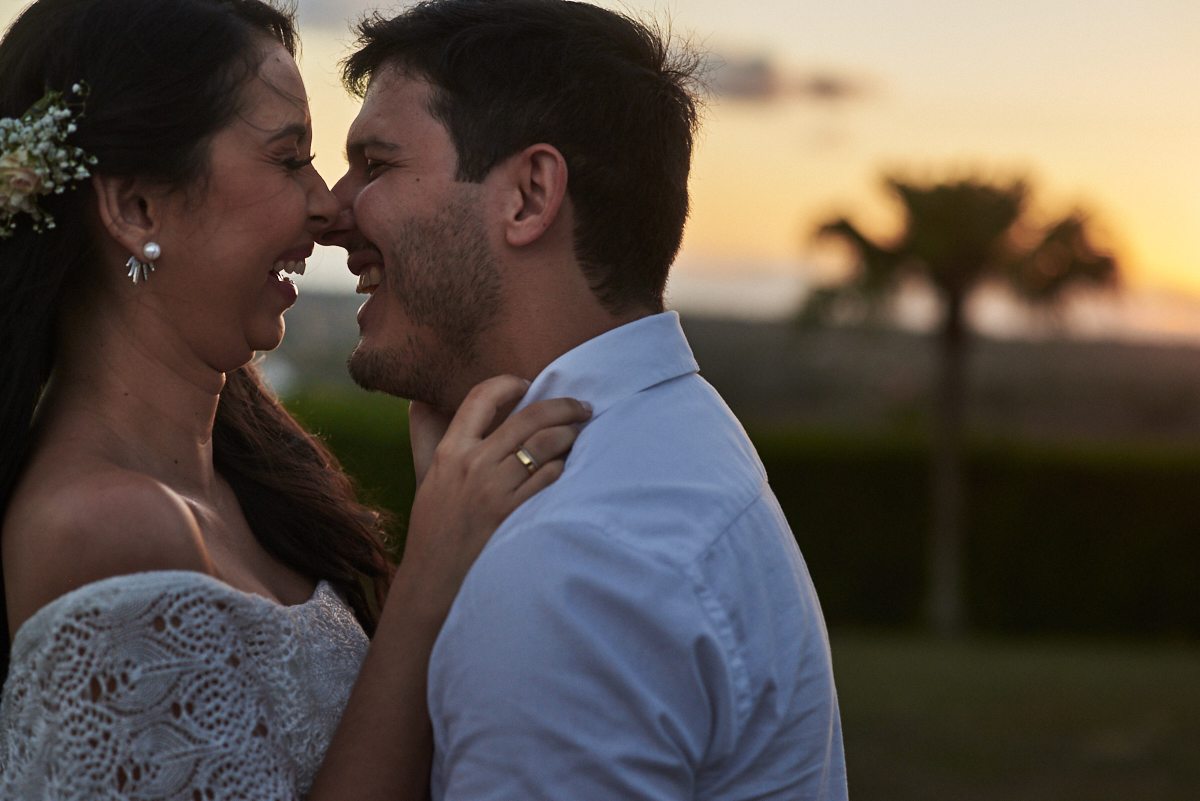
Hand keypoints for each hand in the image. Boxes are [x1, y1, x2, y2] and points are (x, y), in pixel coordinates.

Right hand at [395, 375, 590, 619]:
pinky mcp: (515, 514)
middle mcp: (473, 465)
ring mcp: (495, 490)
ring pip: (546, 444)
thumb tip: (421, 399)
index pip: (481, 398)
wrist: (434, 579)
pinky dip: (565, 468)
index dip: (508, 383)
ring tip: (578, 436)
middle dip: (563, 406)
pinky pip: (551, 479)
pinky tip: (569, 469)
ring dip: (570, 435)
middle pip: (529, 417)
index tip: (527, 384)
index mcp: (450, 451)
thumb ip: (425, 437)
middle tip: (581, 407)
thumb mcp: (424, 476)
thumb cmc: (433, 526)